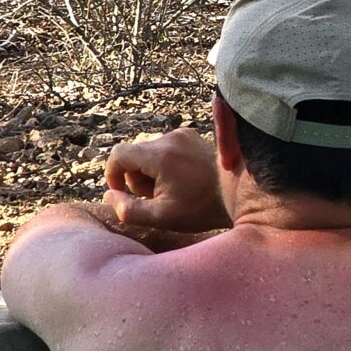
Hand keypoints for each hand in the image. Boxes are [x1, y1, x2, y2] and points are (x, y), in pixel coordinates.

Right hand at [102, 127, 229, 236]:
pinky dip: (165, 162)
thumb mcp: (161, 217)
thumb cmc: (202, 209)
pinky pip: (165, 147)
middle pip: (133, 154)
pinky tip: (182, 179)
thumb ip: (127, 209)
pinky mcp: (192, 135)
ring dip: (151, 170)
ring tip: (171, 189)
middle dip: (136, 177)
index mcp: (160, 155)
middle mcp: (170, 138)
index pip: (118, 155)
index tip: (123, 193)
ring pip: (148, 150)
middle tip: (155, 197)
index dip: (113, 175)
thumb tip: (109, 195)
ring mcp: (183, 134)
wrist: (242, 194)